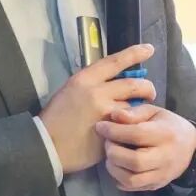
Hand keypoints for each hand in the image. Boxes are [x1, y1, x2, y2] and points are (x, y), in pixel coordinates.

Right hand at [38, 43, 156, 174]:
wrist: (46, 145)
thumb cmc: (56, 117)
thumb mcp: (70, 90)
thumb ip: (93, 84)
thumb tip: (114, 82)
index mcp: (85, 79)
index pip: (116, 61)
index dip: (135, 53)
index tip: (149, 49)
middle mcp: (97, 93)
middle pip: (134, 84)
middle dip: (147, 88)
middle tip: (149, 93)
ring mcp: (105, 115)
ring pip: (134, 106)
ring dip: (140, 109)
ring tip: (139, 113)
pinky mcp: (110, 133)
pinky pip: (128, 127)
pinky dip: (132, 126)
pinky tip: (131, 129)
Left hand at [95, 104, 195, 191]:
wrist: (190, 147)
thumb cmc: (168, 125)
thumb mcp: (154, 111)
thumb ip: (134, 113)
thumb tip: (114, 115)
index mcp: (165, 134)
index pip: (137, 135)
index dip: (115, 131)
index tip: (101, 126)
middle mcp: (165, 157)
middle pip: (134, 160)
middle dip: (114, 151)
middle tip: (107, 142)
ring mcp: (161, 175)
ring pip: (132, 179)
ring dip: (114, 168)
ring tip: (111, 156)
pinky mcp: (156, 185)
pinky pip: (133, 187)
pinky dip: (119, 178)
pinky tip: (118, 166)